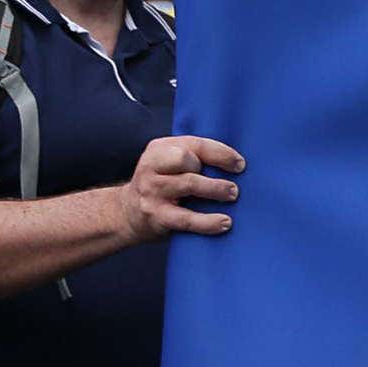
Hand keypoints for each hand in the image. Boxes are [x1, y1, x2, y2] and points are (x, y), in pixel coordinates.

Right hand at [118, 134, 243, 243]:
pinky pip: (186, 218)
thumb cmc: (161, 186)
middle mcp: (152, 167)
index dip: (221, 153)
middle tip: (231, 184)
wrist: (127, 214)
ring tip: (233, 195)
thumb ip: (194, 159)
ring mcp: (152, 190)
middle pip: (185, 158)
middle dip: (211, 167)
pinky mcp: (156, 215)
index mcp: (159, 150)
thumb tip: (236, 165)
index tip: (240, 165)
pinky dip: (208, 221)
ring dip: (216, 190)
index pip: (194, 144)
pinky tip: (224, 222)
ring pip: (188, 184)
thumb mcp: (170, 166)